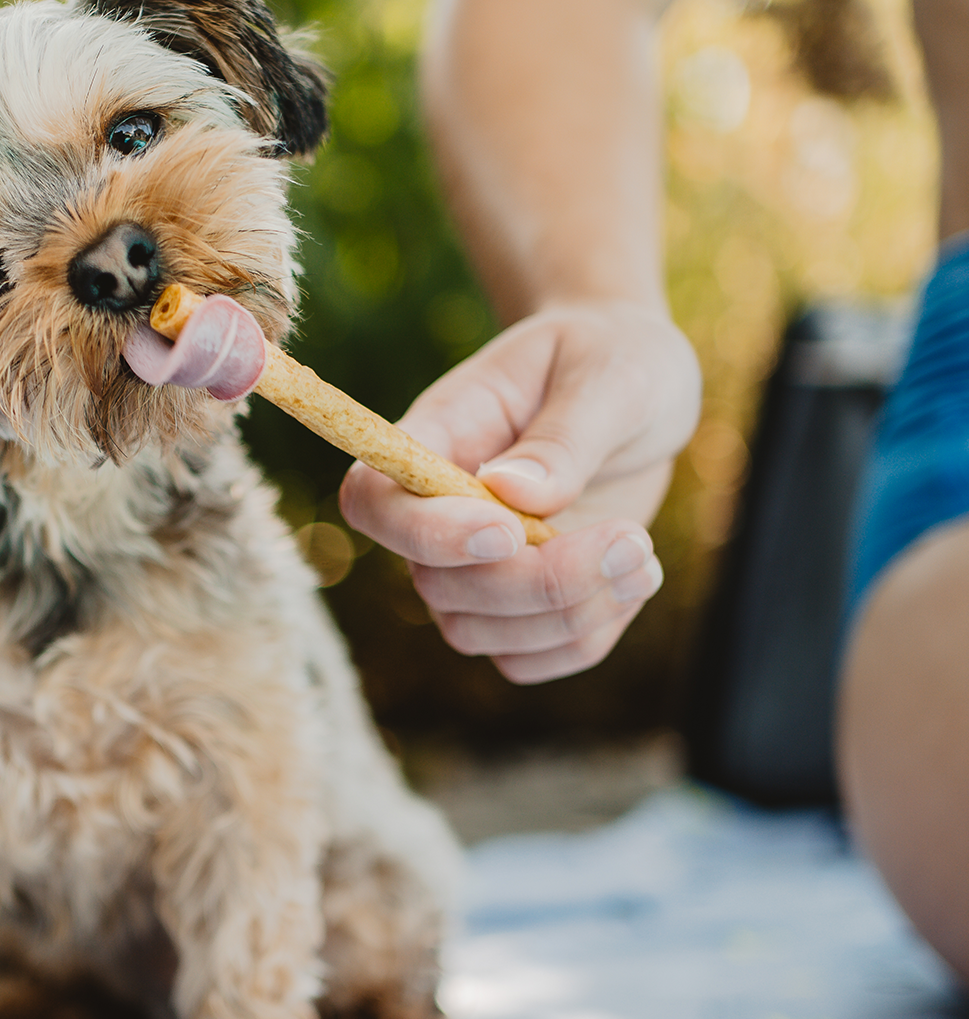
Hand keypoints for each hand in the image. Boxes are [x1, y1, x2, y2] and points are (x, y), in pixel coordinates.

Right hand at [339, 301, 699, 682]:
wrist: (638, 385)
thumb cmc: (611, 359)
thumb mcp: (610, 374)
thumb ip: (564, 434)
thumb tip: (511, 492)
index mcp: (436, 437)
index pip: (374, 502)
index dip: (424, 534)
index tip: (508, 530)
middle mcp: (439, 514)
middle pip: (437, 586)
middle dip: (537, 583)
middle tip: (631, 538)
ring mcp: (475, 568)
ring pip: (479, 635)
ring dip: (570, 614)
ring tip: (643, 553)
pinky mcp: (521, 607)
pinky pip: (528, 660)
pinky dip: (586, 636)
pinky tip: (635, 578)